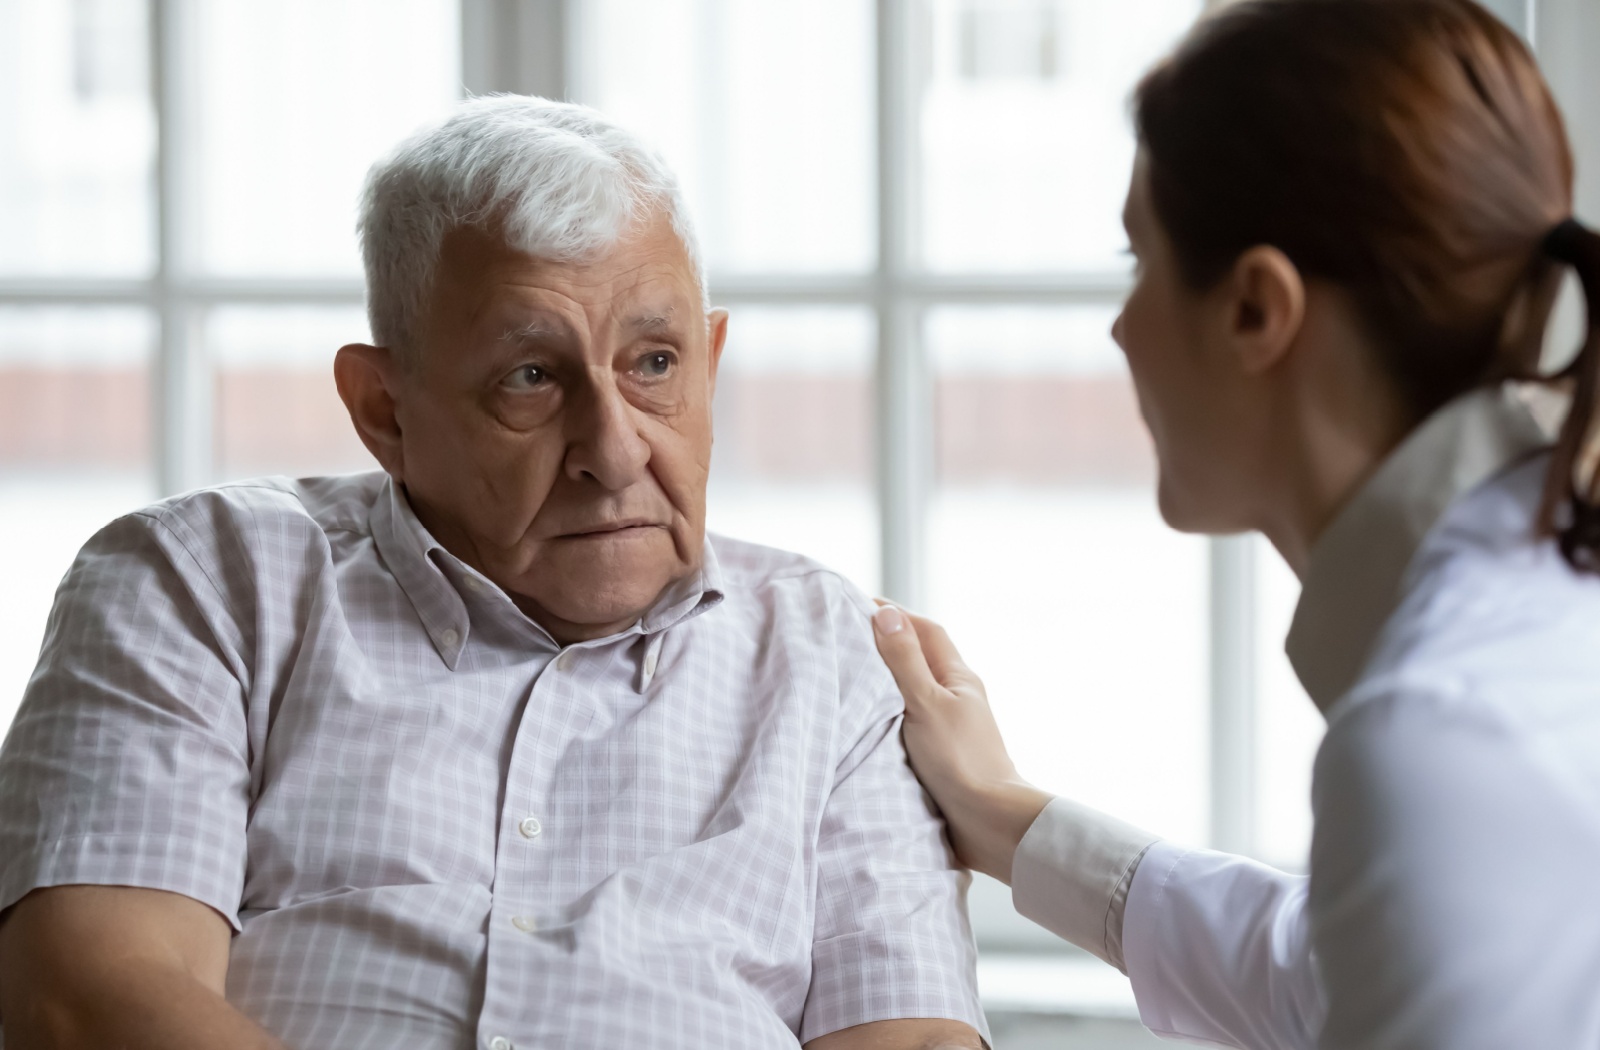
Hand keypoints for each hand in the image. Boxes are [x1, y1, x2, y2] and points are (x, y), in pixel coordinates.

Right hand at [871, 604, 1052, 882]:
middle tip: (845, 638)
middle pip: (918, 657)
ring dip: (884, 682)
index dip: (893, 614)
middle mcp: (956, 698)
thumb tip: (885, 613)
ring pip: (911, 691)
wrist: (989, 824)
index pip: (924, 630)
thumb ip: (904, 660)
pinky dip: (885, 715)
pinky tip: (863, 724)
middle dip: (885, 644)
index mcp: (958, 678)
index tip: (856, 606)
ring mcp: (948, 727)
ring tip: (847, 677)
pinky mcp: (938, 756)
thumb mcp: (925, 703)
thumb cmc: (961, 761)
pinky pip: (907, 722)